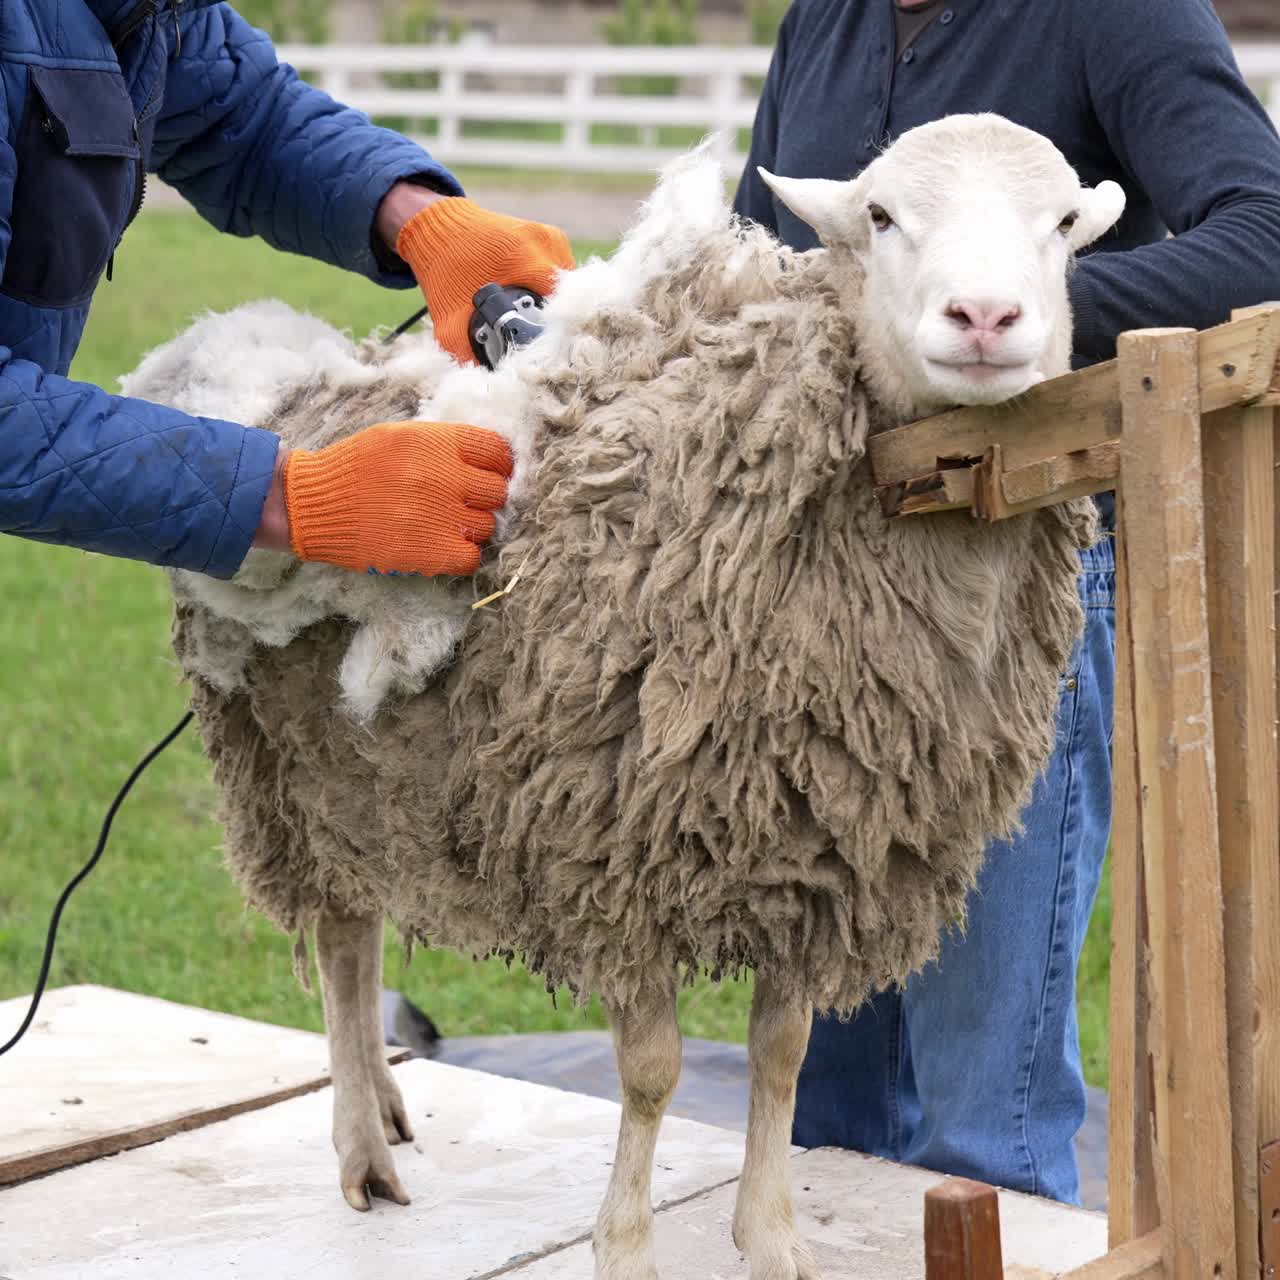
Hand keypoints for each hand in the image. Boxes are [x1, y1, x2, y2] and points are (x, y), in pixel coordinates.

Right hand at [254, 421, 512, 577]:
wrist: (312, 505)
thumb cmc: (353, 468)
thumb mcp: (396, 436)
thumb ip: (439, 443)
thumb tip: (481, 455)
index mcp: (437, 442)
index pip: (497, 451)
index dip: (497, 464)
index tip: (489, 473)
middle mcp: (445, 476)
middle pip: (497, 490)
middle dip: (484, 497)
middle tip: (463, 503)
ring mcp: (442, 516)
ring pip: (488, 525)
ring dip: (472, 527)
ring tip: (446, 525)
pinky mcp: (433, 551)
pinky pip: (472, 557)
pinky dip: (462, 554)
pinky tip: (442, 547)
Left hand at [394, 198, 573, 363]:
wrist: (438, 227)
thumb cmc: (443, 271)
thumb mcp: (450, 318)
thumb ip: (466, 352)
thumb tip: (490, 385)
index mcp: (527, 257)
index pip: (564, 304)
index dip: (559, 336)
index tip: (550, 357)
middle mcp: (547, 243)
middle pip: (571, 298)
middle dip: (558, 324)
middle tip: (541, 346)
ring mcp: (552, 238)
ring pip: (570, 286)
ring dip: (556, 308)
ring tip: (536, 324)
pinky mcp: (552, 238)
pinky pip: (563, 274)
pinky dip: (553, 292)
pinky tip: (536, 302)